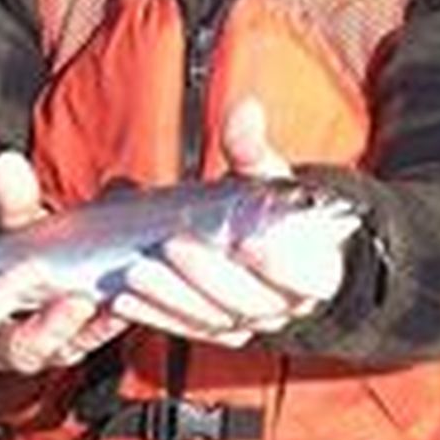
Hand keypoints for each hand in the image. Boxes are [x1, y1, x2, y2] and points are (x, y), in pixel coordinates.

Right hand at [0, 151, 126, 374]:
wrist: (28, 277)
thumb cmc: (11, 254)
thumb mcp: (10, 229)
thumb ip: (11, 201)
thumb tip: (8, 163)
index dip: (0, 295)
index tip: (32, 265)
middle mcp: (1, 344)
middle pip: (20, 346)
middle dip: (50, 324)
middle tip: (79, 299)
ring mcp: (40, 351)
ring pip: (59, 351)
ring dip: (87, 327)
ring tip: (110, 302)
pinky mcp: (73, 348)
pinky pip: (91, 342)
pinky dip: (109, 323)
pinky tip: (126, 304)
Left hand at [112, 97, 348, 346]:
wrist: (266, 242)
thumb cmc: (274, 209)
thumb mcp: (268, 175)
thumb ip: (253, 147)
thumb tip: (243, 111)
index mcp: (314, 272)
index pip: (305, 279)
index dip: (279, 266)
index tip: (247, 242)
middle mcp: (282, 304)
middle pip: (248, 302)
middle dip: (206, 276)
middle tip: (173, 245)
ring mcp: (247, 322)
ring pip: (212, 319)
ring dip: (171, 299)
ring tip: (138, 273)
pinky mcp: (214, 328)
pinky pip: (185, 328)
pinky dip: (155, 316)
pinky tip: (126, 300)